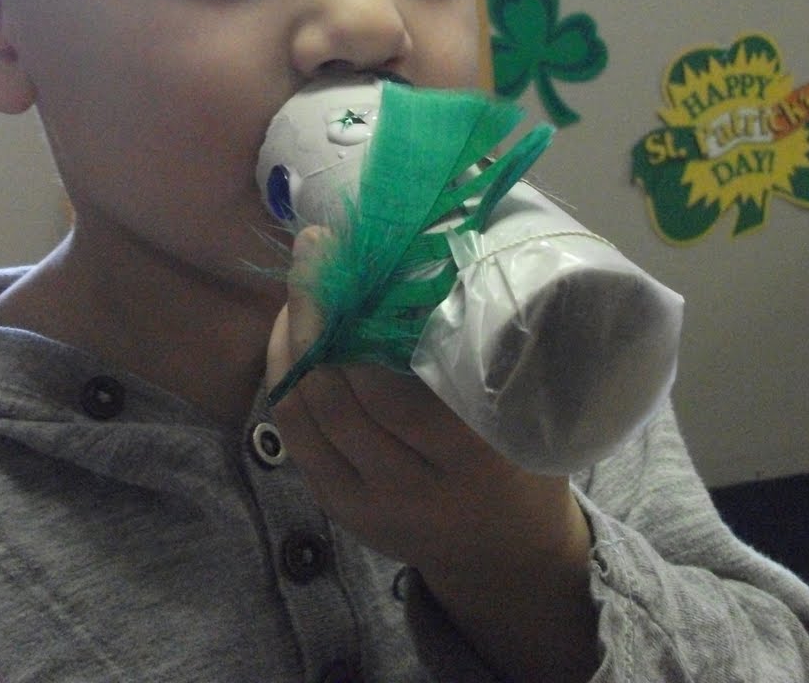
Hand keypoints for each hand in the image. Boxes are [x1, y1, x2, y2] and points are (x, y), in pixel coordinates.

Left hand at [266, 228, 597, 680]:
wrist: (505, 553)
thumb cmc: (522, 459)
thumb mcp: (523, 415)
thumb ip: (483, 359)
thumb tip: (435, 261)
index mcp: (469, 462)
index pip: (392, 395)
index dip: (358, 324)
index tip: (350, 262)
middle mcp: (411, 489)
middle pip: (337, 399)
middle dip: (314, 318)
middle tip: (312, 255)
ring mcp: (367, 504)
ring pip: (304, 415)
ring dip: (291, 344)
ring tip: (300, 290)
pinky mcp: (338, 508)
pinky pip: (294, 435)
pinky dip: (284, 379)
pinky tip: (292, 338)